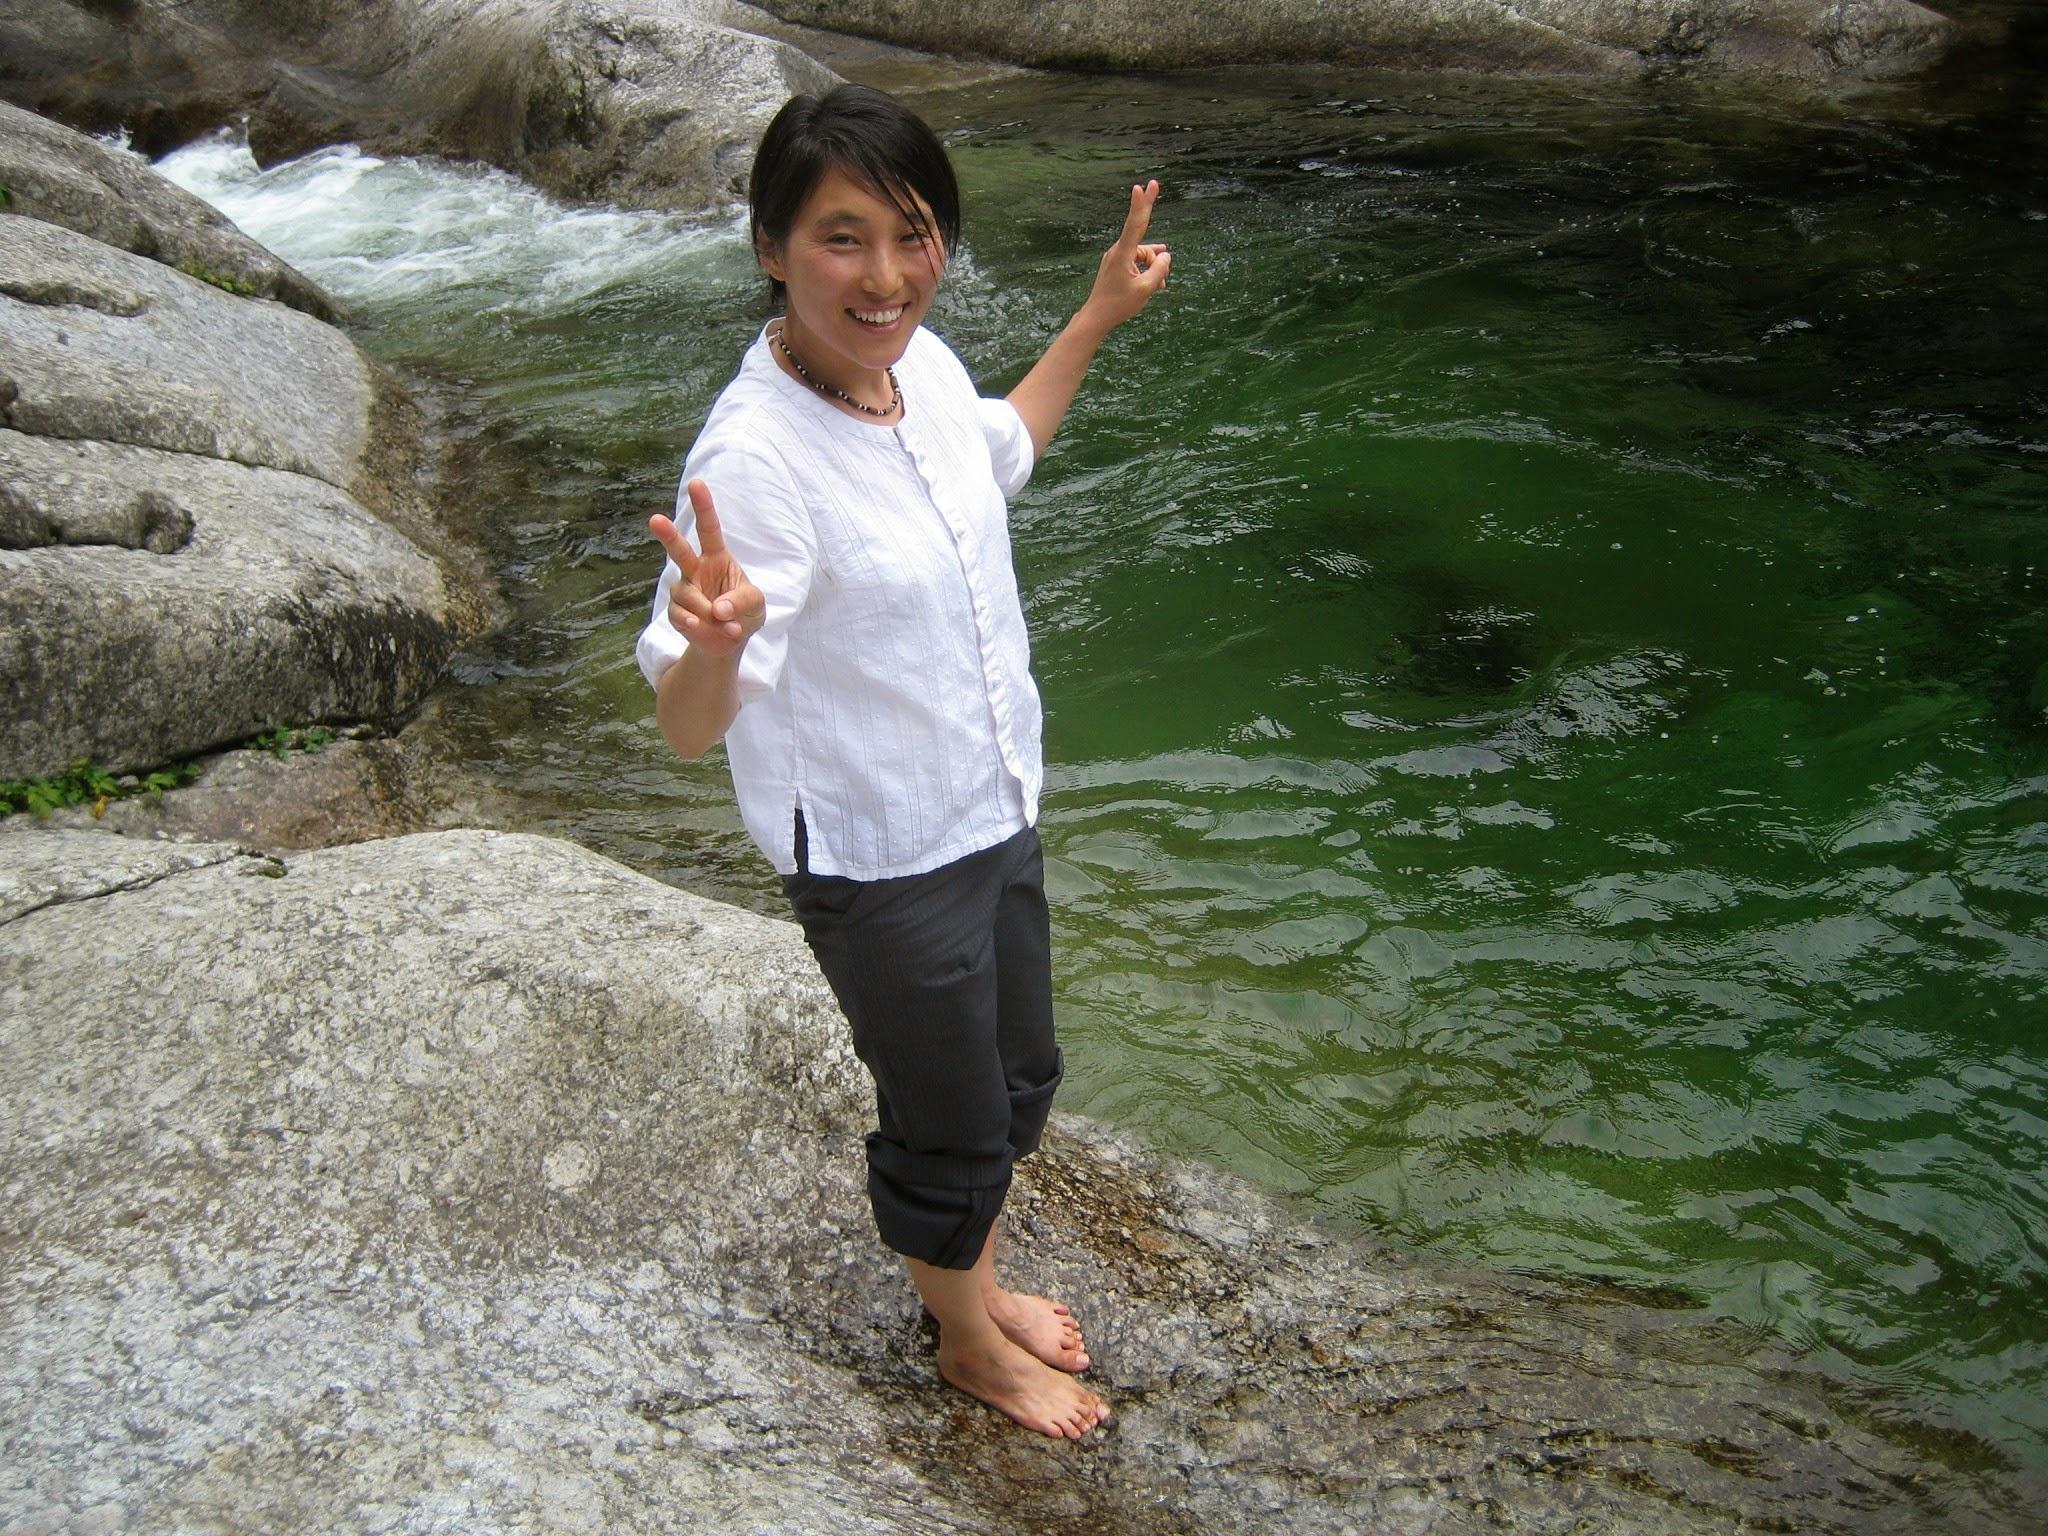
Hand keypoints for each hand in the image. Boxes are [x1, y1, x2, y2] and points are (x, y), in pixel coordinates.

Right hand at [647, 478, 764, 656]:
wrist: (729, 644)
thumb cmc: (744, 614)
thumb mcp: (755, 604)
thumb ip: (741, 601)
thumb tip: (718, 609)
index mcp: (717, 558)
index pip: (708, 528)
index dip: (703, 507)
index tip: (696, 484)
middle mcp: (696, 570)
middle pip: (679, 550)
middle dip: (668, 535)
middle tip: (656, 519)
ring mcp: (684, 591)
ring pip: (686, 594)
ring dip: (707, 611)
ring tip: (727, 625)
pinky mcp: (676, 613)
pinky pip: (680, 615)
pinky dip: (695, 624)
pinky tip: (702, 627)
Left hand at [1082, 179, 1170, 331]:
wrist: (1097, 317)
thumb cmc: (1119, 305)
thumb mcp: (1146, 289)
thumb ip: (1159, 270)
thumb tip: (1166, 255)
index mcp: (1123, 254)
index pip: (1135, 225)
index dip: (1141, 205)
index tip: (1141, 188)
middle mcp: (1118, 251)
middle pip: (1141, 233)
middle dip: (1148, 214)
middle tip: (1154, 183)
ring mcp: (1116, 257)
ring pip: (1143, 253)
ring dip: (1154, 266)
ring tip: (1161, 285)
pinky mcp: (1117, 264)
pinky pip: (1137, 260)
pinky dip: (1147, 269)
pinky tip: (1157, 281)